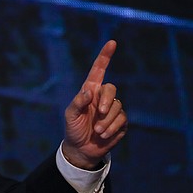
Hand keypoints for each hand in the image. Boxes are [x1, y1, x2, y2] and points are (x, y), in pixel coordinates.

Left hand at [62, 40, 127, 169]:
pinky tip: (104, 135)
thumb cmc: (73, 129)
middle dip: (106, 101)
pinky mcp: (121, 122)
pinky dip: (112, 128)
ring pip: (117, 106)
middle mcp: (102, 98)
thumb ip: (78, 102)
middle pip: (111, 89)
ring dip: (107, 120)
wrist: (81, 149)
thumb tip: (90, 91)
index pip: (98, 71)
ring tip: (97, 131)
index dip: (105, 56)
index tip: (111, 42)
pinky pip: (122, 119)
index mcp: (89, 91)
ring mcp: (113, 110)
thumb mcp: (70, 115)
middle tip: (99, 114)